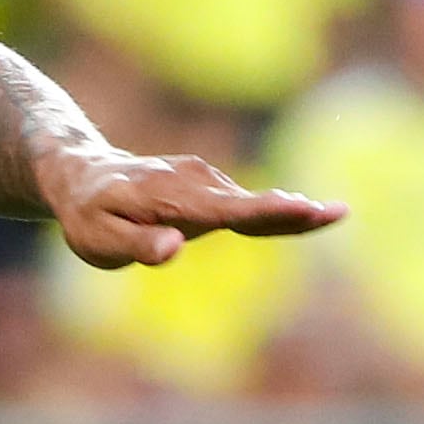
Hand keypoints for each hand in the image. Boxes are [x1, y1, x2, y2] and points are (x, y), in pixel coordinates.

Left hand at [41, 148, 346, 270]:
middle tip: (339, 212)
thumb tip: (175, 248)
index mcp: (171, 198)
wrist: (83, 175)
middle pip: (251, 204)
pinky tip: (306, 213)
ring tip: (334, 213)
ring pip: (253, 203)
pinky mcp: (210, 186)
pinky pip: (247, 203)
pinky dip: (276, 210)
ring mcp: (205, 180)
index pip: (225, 209)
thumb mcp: (98, 240)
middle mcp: (195, 183)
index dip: (265, 212)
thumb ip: (136, 245)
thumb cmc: (89, 216)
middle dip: (294, 211)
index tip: (303, 208)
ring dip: (292, 212)